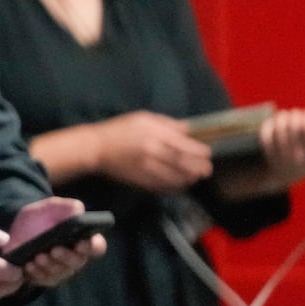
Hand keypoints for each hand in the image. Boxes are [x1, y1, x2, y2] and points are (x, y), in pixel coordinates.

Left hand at [2, 197, 105, 288]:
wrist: (14, 232)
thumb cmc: (39, 220)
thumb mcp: (49, 208)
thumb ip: (66, 207)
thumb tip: (78, 211)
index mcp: (82, 240)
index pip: (96, 247)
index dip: (92, 246)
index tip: (82, 243)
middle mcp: (74, 258)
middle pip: (77, 262)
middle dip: (67, 256)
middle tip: (55, 249)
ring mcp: (60, 270)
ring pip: (60, 272)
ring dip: (49, 265)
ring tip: (39, 256)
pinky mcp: (44, 278)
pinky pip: (43, 279)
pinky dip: (36, 272)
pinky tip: (28, 265)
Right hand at [94, 110, 212, 191]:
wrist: (97, 148)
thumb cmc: (120, 129)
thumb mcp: (144, 118)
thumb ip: (168, 124)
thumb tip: (188, 129)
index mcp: (155, 135)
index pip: (184, 146)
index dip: (200, 152)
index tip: (207, 153)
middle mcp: (153, 153)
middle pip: (183, 163)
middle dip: (199, 168)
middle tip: (207, 169)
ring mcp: (147, 169)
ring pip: (175, 178)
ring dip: (189, 179)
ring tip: (196, 177)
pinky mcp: (140, 181)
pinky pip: (162, 186)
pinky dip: (174, 187)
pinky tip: (180, 184)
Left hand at [258, 108, 304, 184]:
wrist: (285, 177)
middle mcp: (297, 159)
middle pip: (294, 130)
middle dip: (295, 117)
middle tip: (295, 111)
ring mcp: (281, 158)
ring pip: (279, 132)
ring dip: (281, 119)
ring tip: (284, 114)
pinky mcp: (268, 156)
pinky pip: (266, 138)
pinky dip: (268, 127)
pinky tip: (272, 121)